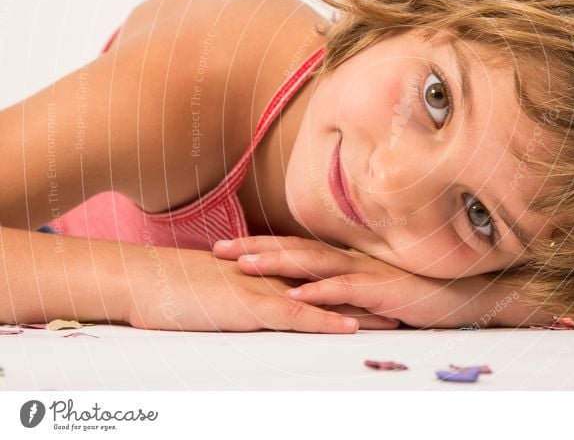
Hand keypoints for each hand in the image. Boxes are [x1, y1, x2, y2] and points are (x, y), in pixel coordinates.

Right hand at [123, 245, 398, 332]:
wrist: (142, 278)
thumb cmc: (174, 287)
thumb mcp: (217, 287)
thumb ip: (244, 289)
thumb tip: (259, 301)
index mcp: (268, 271)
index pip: (319, 275)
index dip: (352, 282)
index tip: (382, 289)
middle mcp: (273, 276)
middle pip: (332, 284)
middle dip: (369, 293)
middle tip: (404, 301)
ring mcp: (264, 289)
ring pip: (323, 298)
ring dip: (360, 309)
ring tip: (396, 317)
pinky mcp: (250, 307)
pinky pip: (296, 315)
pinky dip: (325, 321)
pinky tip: (351, 328)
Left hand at [212, 236, 491, 328]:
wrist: (458, 296)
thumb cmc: (412, 292)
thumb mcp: (369, 287)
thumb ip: (341, 285)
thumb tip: (307, 291)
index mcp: (343, 257)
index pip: (295, 246)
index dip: (260, 243)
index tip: (226, 244)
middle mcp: (349, 258)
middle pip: (295, 248)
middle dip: (256, 247)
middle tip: (219, 248)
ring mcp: (365, 271)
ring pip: (314, 263)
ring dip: (279, 263)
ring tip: (246, 264)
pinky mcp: (381, 289)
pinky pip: (346, 289)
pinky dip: (320, 292)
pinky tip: (297, 295)